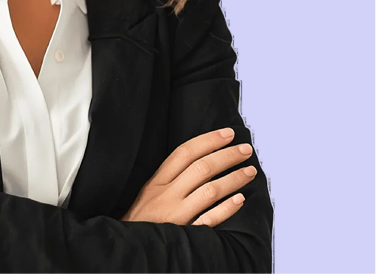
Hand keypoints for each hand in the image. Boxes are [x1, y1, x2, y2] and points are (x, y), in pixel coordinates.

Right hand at [120, 128, 256, 226]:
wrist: (130, 246)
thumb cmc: (142, 218)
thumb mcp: (149, 191)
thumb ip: (169, 177)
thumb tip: (199, 158)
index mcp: (157, 181)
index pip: (185, 152)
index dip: (208, 140)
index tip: (228, 134)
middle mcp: (167, 195)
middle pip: (201, 168)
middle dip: (227, 156)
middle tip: (245, 150)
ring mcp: (177, 215)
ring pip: (210, 191)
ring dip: (233, 179)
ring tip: (250, 171)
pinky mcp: (184, 234)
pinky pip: (209, 219)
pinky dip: (226, 208)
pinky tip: (240, 200)